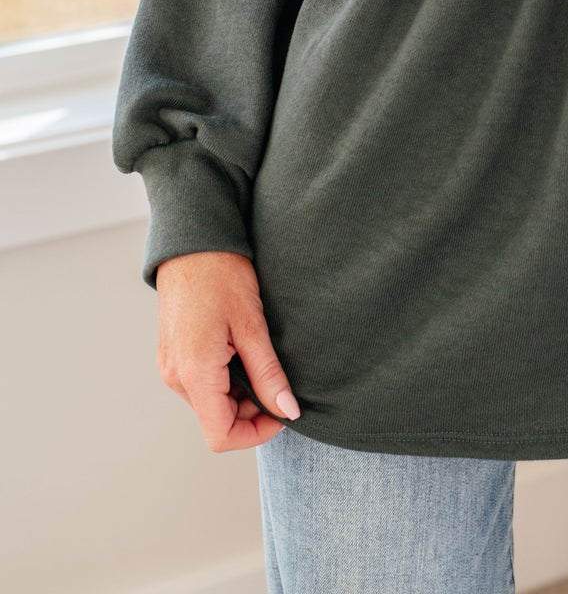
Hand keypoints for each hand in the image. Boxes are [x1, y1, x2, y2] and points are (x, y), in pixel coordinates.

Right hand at [155, 249, 299, 451]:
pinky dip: (225, 378)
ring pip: (209, 402)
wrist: (192, 240)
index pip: (221, 436)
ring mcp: (171, 366)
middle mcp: (176, 377)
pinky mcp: (172, 354)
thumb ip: (268, 374)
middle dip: (251, 410)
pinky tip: (241, 349)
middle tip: (278, 379)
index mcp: (194, 374)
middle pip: (216, 420)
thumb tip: (288, 410)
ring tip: (260, 357)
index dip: (256, 433)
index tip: (283, 411)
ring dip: (239, 393)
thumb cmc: (221, 274)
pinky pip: (200, 382)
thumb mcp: (252, 325)